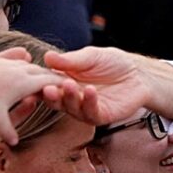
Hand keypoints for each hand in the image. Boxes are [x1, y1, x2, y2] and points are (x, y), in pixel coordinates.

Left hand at [0, 49, 65, 145]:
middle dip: (56, 78)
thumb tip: (15, 142)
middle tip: (67, 82)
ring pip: (32, 66)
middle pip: (44, 73)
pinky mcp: (1, 61)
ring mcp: (11, 64)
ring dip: (41, 70)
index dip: (63, 86)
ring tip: (49, 75)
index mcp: (24, 84)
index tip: (75, 89)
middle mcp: (21, 71)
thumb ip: (7, 130)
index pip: (50, 83)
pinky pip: (19, 61)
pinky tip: (26, 64)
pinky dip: (27, 64)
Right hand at [43, 46, 172, 123]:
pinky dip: (89, 102)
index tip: (33, 79)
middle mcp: (72, 97)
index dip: (40, 84)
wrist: (138, 73)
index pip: (48, 85)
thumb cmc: (114, 63)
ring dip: (69, 98)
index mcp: (66, 82)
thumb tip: (47, 57)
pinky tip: (90, 91)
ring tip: (70, 85)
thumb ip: (71, 60)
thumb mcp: (92, 56)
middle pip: (56, 100)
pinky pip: (91, 113)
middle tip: (48, 88)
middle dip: (51, 95)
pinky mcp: (101, 116)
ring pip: (71, 108)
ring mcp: (85, 108)